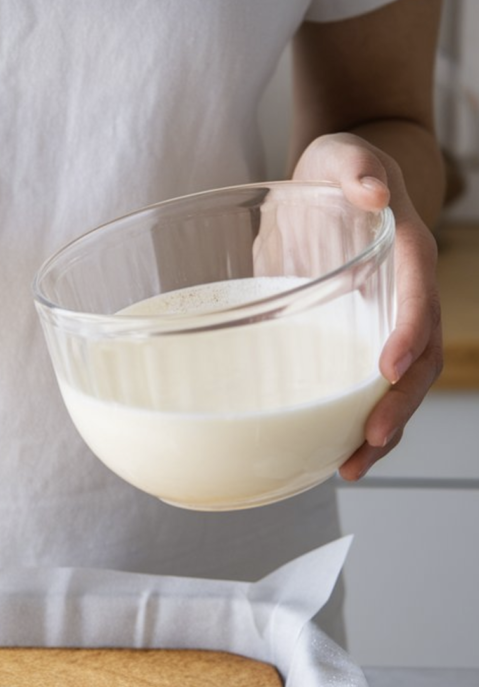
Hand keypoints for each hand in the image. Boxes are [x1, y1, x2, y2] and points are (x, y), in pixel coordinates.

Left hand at [292, 132, 442, 479]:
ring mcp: (383, 324)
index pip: (419, 293)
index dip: (412, 330)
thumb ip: (356, 165)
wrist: (337, 185)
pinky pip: (363, 388)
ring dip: (381, 429)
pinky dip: (353, 423)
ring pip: (397, 386)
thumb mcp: (342, 153)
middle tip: (373, 438)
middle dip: (400, 402)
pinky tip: (333, 456)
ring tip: (351, 467)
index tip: (390, 365)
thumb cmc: (340, 168)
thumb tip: (372, 189)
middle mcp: (404, 295)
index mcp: (406, 251)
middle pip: (419, 357)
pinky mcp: (354, 341)